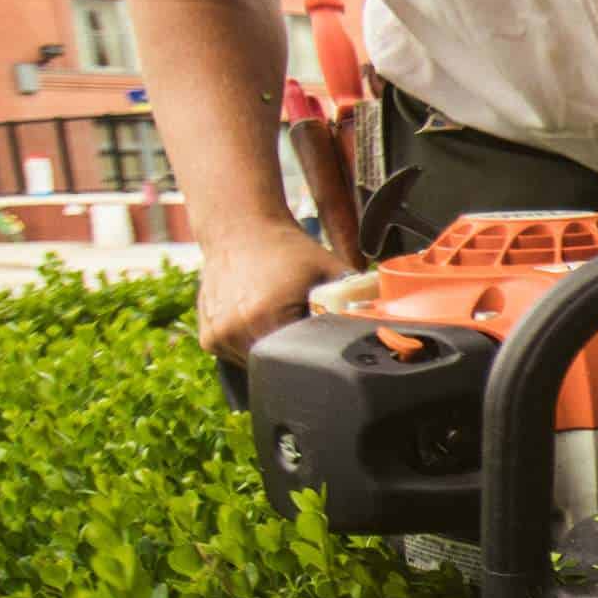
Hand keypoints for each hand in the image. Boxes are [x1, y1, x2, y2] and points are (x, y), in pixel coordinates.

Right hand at [198, 219, 351, 364]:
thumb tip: (388, 322)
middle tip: (302, 323)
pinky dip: (253, 344)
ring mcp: (219, 337)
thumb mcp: (330, 270)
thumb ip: (357, 300)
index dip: (320, 353)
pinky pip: (238, 357)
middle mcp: (237, 331)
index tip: (325, 336)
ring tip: (279, 316)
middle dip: (298, 354)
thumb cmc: (288, 249)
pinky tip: (259, 317)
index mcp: (267, 317)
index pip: (305, 360)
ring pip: (257, 366)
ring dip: (274, 352)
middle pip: (280, 367)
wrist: (239, 229)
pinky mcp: (209, 339)